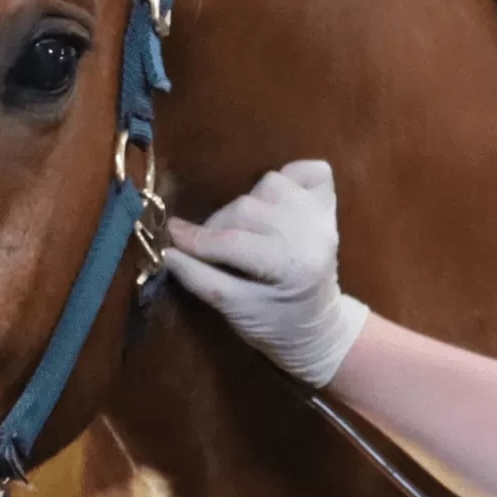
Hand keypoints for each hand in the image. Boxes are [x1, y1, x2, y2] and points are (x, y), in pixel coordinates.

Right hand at [165, 160, 369, 387]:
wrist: (318, 326)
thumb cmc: (275, 325)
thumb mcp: (234, 310)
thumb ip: (199, 278)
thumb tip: (167, 250)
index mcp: (293, 265)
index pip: (232, 242)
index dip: (195, 239)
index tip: (168, 236)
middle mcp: (313, 232)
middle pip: (247, 208)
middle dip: (218, 226)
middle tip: (209, 248)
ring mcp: (324, 214)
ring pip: (269, 184)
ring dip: (250, 203)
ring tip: (246, 231)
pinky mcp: (330, 203)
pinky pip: (308, 170)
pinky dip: (289, 178)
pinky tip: (277, 204)